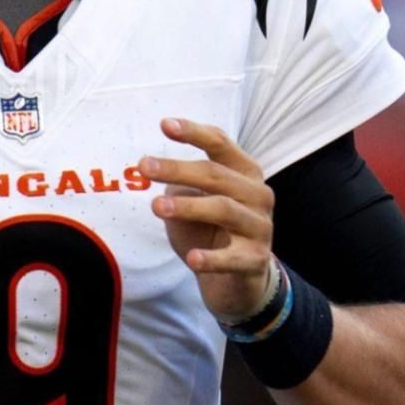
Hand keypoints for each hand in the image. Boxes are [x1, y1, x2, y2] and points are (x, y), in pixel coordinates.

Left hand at [142, 118, 276, 322]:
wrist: (237, 279)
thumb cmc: (210, 229)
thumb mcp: (194, 200)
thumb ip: (180, 183)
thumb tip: (151, 167)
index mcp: (244, 172)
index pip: (220, 144)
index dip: (194, 133)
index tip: (164, 125)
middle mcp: (257, 194)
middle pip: (216, 175)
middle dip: (177, 169)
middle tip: (144, 166)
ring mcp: (260, 227)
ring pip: (223, 209)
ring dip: (189, 207)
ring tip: (156, 207)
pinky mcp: (256, 260)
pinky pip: (233, 257)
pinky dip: (213, 258)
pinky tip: (193, 258)